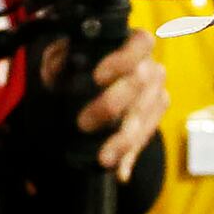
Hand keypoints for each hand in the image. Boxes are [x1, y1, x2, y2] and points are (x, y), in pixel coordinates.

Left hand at [50, 29, 168, 181]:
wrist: (94, 84)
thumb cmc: (80, 65)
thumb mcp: (66, 57)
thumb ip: (60, 60)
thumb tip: (57, 69)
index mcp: (134, 44)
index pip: (141, 43)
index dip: (123, 59)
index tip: (98, 76)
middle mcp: (150, 68)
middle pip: (141, 84)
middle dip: (112, 105)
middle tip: (83, 123)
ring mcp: (156, 95)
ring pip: (145, 117)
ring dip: (124, 140)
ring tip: (103, 158)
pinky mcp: (154, 119)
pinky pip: (146, 139)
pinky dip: (131, 156)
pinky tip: (120, 170)